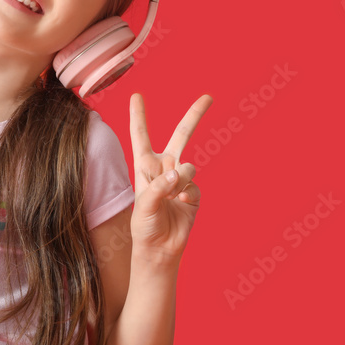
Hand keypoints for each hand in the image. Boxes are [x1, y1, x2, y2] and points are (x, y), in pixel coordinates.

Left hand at [129, 92, 212, 264]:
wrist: (159, 249)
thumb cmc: (144, 226)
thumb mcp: (143, 205)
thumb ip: (158, 186)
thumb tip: (178, 172)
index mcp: (145, 166)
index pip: (141, 136)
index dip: (139, 116)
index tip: (136, 95)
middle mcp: (164, 168)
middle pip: (181, 135)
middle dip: (194, 116)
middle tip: (208, 97)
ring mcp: (181, 180)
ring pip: (190, 166)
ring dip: (182, 179)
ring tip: (172, 195)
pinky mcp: (194, 194)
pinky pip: (196, 187)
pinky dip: (189, 194)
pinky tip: (182, 204)